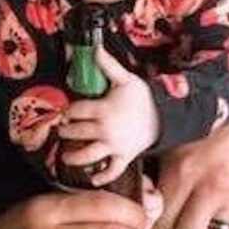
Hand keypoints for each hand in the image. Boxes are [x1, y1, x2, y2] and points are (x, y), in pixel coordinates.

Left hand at [57, 47, 158, 185]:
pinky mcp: (124, 157)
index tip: (67, 112)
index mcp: (103, 109)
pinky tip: (93, 180)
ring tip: (65, 157)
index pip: (77, 111)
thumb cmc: (143, 97)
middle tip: (63, 131)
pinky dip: (103, 177)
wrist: (165, 115)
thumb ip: (108, 66)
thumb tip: (95, 48)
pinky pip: (113, 171)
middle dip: (67, 132)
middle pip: (77, 133)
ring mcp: (114, 146)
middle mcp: (105, 130)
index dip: (69, 111)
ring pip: (88, 155)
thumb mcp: (126, 79)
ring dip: (74, 157)